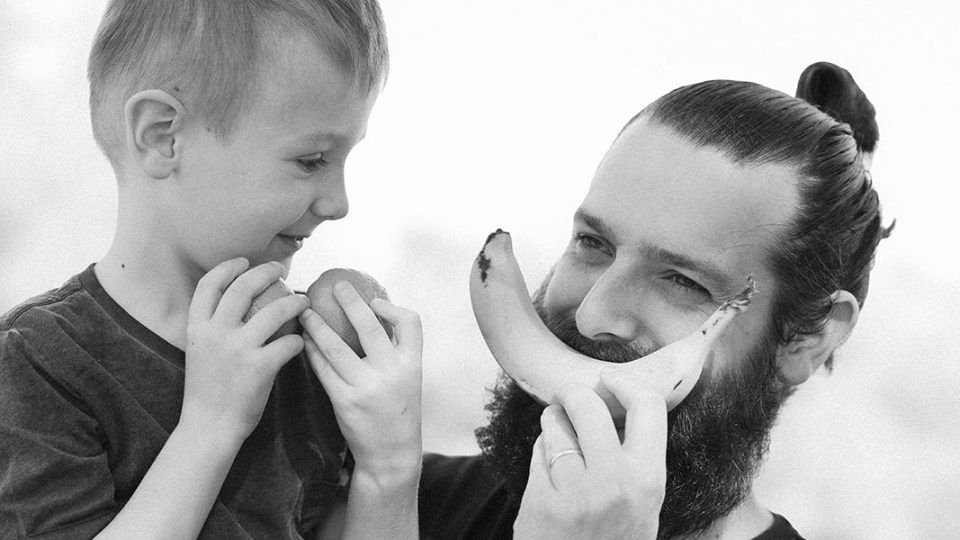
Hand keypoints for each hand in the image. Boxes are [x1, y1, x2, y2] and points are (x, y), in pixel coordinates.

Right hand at [180, 258, 308, 442]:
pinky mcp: (259, 366)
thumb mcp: (199, 352)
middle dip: (266, 271)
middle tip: (281, 270)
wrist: (207, 427)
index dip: (228, 268)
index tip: (243, 261)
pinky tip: (300, 342)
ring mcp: (238, 348)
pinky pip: (288, 343)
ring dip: (295, 302)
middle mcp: (215, 332)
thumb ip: (213, 329)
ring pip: (275, 310)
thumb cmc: (207, 391)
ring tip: (304, 301)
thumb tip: (237, 305)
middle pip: (243, 287)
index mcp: (197, 327)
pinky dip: (298, 340)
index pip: (209, 285)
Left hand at [300, 281, 422, 484]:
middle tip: (335, 286)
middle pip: (369, 327)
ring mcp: (367, 387)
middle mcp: (392, 372)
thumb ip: (395, 352)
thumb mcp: (409, 379)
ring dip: (318, 325)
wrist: (391, 453)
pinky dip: (312, 352)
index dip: (392, 307)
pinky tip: (304, 342)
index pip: (411, 323)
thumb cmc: (398, 411)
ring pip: (336, 346)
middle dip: (350, 302)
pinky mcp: (345, 401)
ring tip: (305, 312)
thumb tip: (371, 316)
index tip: (375, 300)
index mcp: (412, 364)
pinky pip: (324, 369)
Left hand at [514, 374, 667, 539]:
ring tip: (560, 433)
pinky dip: (543, 453)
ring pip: (555, 425)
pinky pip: (539, 453)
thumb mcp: (645, 505)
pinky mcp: (539, 502)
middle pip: (588, 404)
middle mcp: (612, 482)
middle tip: (572, 397)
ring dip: (555, 422)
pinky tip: (551, 469)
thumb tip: (617, 402)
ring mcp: (573, 492)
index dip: (624, 384)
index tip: (610, 380)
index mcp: (648, 480)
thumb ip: (637, 458)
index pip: (646, 406)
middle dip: (575, 394)